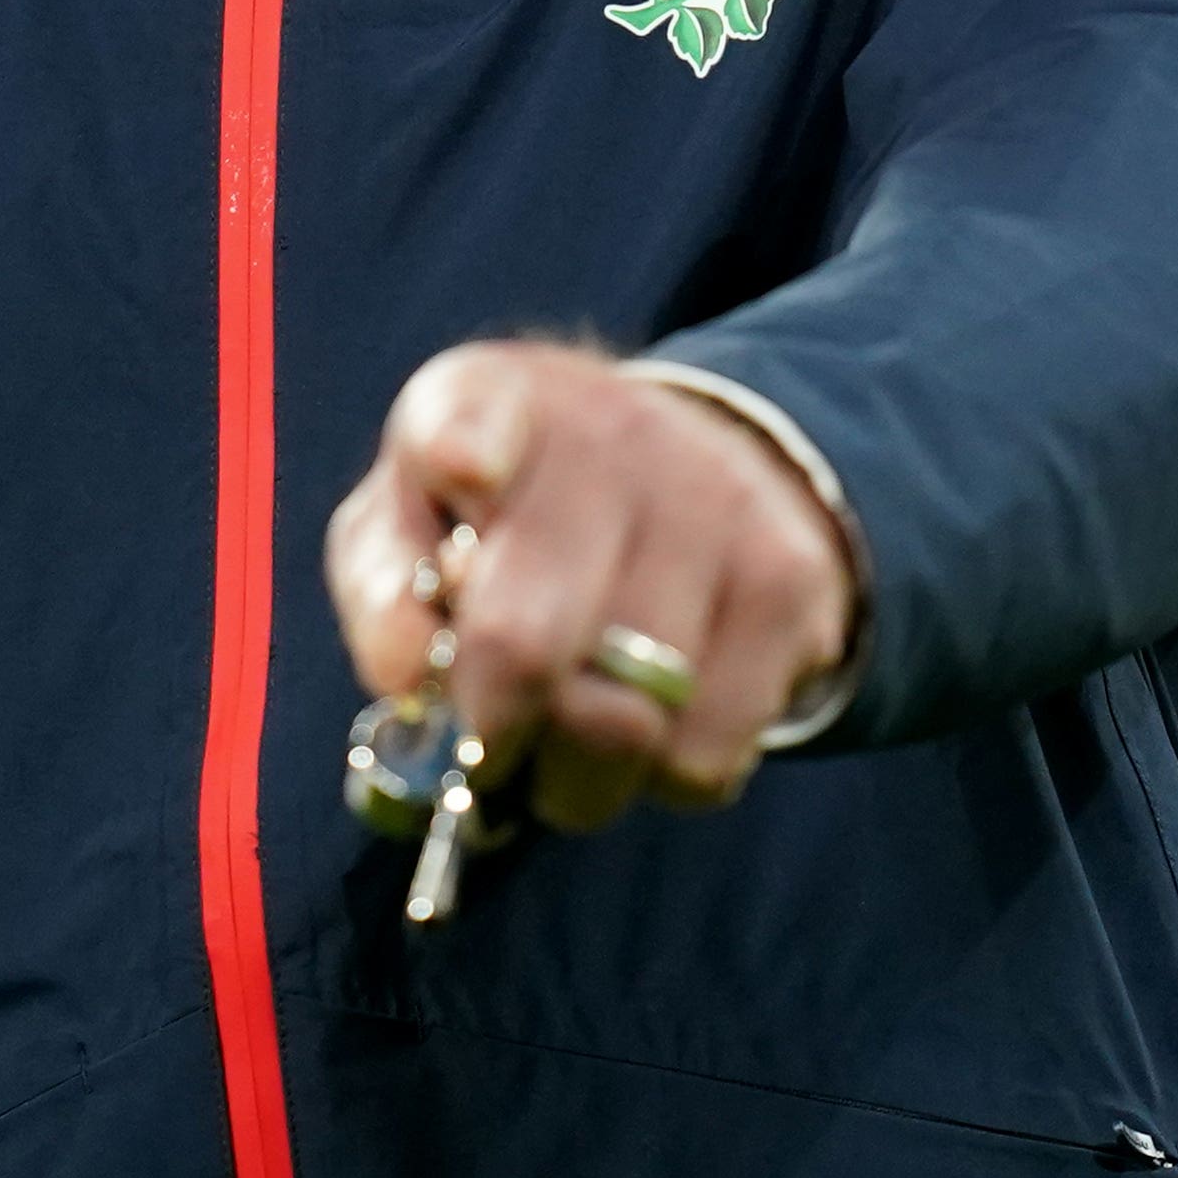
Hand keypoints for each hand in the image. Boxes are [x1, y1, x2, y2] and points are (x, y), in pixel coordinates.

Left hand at [325, 341, 853, 832]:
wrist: (684, 469)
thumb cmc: (510, 517)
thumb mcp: (413, 519)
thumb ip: (385, 590)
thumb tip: (409, 674)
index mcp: (488, 398)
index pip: (467, 411)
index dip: (462, 447)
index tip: (463, 472)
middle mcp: (611, 433)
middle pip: (527, 640)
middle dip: (489, 732)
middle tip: (487, 748)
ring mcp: (716, 501)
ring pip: (626, 724)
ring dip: (575, 775)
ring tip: (566, 736)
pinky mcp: (792, 581)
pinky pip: (707, 755)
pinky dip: (661, 779)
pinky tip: (651, 721)